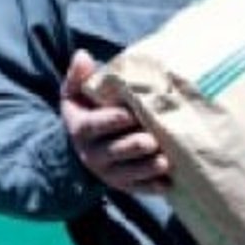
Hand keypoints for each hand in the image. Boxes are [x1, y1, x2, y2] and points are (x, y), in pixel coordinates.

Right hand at [59, 50, 170, 193]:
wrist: (85, 145)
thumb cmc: (87, 110)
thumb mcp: (77, 93)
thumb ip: (79, 76)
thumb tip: (82, 55)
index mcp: (81, 129)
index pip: (93, 126)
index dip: (110, 121)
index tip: (128, 115)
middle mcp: (92, 154)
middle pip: (113, 152)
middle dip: (132, 147)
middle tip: (151, 141)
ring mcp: (109, 172)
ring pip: (127, 173)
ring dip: (145, 169)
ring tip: (164, 162)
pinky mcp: (124, 184)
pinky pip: (137, 188)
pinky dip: (151, 187)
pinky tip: (168, 184)